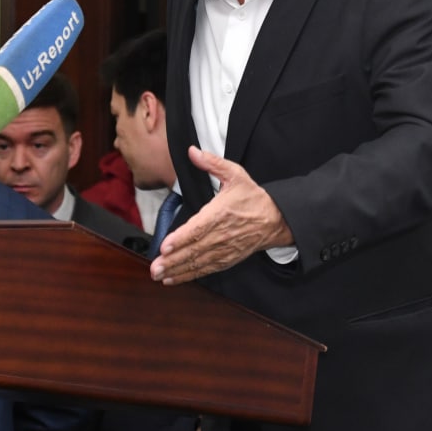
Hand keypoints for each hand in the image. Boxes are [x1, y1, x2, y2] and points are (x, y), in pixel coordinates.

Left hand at [149, 146, 292, 284]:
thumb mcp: (235, 174)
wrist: (276, 218)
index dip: (181, 238)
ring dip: (177, 270)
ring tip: (159, 275)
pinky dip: (189, 275)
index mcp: (221, 213)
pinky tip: (174, 278)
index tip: (165, 245)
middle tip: (155, 267)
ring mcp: (224, 249)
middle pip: (194, 250)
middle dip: (173, 260)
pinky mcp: (227, 259)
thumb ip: (212, 163)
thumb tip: (192, 152)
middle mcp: (221, 234)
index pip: (198, 228)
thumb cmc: (253, 197)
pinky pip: (206, 269)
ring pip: (198, 262)